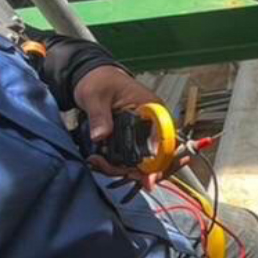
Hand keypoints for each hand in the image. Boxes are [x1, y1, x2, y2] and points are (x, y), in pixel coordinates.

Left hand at [75, 64, 163, 186]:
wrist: (92, 78)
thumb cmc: (100, 81)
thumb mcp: (95, 96)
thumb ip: (99, 116)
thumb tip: (101, 136)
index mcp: (153, 109)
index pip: (165, 140)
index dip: (161, 161)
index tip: (149, 178)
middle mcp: (153, 124)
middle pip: (158, 158)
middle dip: (135, 170)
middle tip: (106, 168)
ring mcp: (144, 134)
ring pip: (143, 163)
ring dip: (121, 169)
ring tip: (97, 162)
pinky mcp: (132, 140)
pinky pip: (132, 160)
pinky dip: (117, 166)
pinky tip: (100, 162)